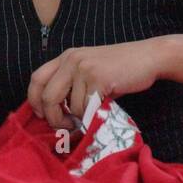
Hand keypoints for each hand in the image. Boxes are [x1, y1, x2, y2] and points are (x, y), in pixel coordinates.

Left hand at [27, 40, 160, 130]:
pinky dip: (92, 116)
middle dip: (53, 118)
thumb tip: (56, 115)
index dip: (34, 101)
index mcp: (66, 57)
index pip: (36, 79)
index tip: (43, 115)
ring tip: (91, 114)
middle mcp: (71, 60)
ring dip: (80, 118)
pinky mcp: (98, 78)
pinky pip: (87, 107)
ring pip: (70, 107)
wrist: (148, 57)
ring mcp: (84, 68)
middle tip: (66, 125)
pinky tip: (101, 109)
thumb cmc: (121, 69)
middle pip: (47, 96)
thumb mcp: (90, 72)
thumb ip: (72, 87)